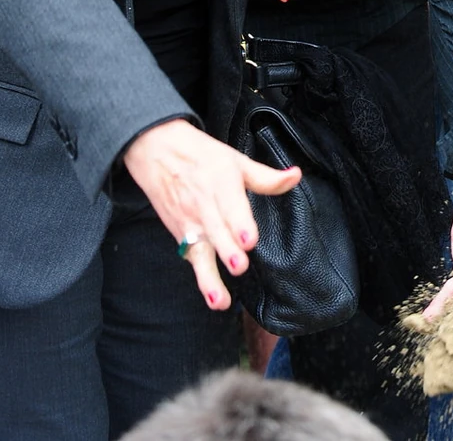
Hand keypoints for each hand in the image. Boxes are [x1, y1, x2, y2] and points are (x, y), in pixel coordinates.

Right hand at [124, 118, 300, 309]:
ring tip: (221, 300)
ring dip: (210, 276)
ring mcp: (190, 224)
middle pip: (216, 232)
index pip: (230, 205)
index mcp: (221, 183)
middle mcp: (204, 206)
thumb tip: (295, 176)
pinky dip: (200, 279)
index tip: (248, 239)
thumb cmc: (201, 156)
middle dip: (227, 249)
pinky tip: (213, 298)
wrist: (157, 151)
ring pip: (199, 253)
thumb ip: (266, 177)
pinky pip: (190, 260)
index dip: (239, 223)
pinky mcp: (180, 236)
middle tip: (240, 264)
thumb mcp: (235, 161)